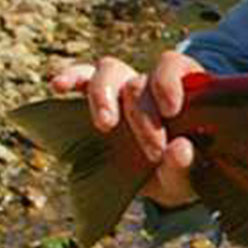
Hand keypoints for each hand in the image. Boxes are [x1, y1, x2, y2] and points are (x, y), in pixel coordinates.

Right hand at [50, 49, 204, 208]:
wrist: (159, 180)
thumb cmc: (180, 171)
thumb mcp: (188, 176)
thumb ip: (187, 164)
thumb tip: (180, 148)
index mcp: (183, 91)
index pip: (173, 67)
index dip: (168, 82)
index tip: (170, 110)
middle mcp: (152, 84)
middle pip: (138, 82)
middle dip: (142, 118)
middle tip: (153, 152)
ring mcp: (124, 89)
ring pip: (109, 70)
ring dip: (102, 95)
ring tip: (105, 124)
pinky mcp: (99, 101)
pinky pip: (81, 79)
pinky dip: (71, 78)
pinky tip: (59, 86)